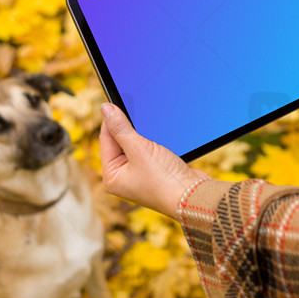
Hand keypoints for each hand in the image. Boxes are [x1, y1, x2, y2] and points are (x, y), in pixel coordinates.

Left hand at [99, 103, 207, 218]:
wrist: (193, 195)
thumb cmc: (165, 181)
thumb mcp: (139, 149)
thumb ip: (121, 128)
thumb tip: (105, 109)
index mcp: (111, 177)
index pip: (105, 140)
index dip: (110, 120)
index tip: (114, 102)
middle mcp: (122, 178)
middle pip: (119, 143)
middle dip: (127, 127)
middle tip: (130, 108)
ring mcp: (138, 176)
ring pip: (134, 145)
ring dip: (140, 134)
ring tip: (145, 121)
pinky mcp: (153, 172)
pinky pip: (146, 151)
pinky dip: (151, 142)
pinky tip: (157, 134)